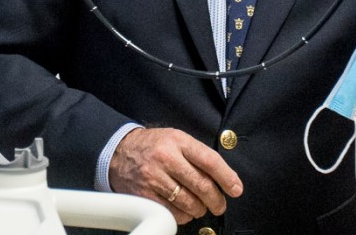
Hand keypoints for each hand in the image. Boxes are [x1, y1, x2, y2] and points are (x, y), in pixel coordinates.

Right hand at [108, 127, 242, 224]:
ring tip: (200, 207)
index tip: (236, 189)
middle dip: (217, 200)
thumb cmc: (153, 146)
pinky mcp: (145, 195)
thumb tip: (225, 179)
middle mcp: (166, 158)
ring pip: (190, 203)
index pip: (209, 160)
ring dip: (200, 209)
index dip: (227, 177)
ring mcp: (154, 178)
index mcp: (177, 141)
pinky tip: (183, 209)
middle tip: (220, 205)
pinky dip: (183, 216)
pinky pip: (173, 213)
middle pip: (202, 185)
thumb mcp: (175, 139)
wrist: (119, 152)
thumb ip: (198, 155)